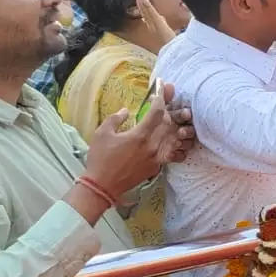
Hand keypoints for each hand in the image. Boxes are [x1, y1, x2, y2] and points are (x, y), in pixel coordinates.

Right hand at [82, 83, 194, 197]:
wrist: (102, 186)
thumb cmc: (100, 159)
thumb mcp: (101, 134)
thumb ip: (115, 119)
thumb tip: (126, 110)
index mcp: (140, 136)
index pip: (157, 113)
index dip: (161, 99)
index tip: (160, 90)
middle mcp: (152, 146)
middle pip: (169, 124)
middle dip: (169, 111)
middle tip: (166, 103)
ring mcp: (157, 158)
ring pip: (174, 138)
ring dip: (174, 127)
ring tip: (172, 118)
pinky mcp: (157, 167)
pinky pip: (172, 152)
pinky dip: (176, 144)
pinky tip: (175, 138)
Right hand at [128, 0, 176, 48]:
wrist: (172, 53)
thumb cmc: (168, 42)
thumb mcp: (165, 29)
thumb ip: (161, 23)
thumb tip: (161, 17)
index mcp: (153, 20)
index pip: (146, 5)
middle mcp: (151, 21)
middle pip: (143, 5)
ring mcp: (154, 24)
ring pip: (145, 9)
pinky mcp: (158, 27)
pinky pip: (151, 15)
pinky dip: (146, 6)